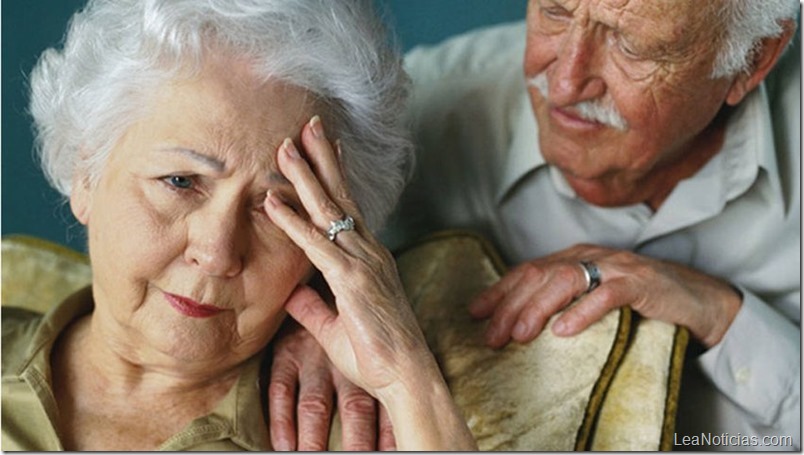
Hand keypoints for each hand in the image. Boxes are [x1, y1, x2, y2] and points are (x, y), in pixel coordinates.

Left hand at [264, 115, 474, 449]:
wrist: (405, 376)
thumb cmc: (377, 355)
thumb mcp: (335, 327)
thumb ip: (314, 307)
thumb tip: (293, 293)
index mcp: (369, 259)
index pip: (349, 208)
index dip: (334, 177)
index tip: (324, 148)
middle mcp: (368, 252)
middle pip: (341, 196)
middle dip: (321, 159)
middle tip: (307, 126)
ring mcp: (362, 263)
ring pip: (329, 210)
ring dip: (304, 177)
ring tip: (285, 146)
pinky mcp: (351, 281)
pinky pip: (316, 245)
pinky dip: (293, 222)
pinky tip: (273, 201)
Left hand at [469, 244, 741, 348]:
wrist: (696, 298)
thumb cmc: (639, 301)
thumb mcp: (592, 296)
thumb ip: (561, 301)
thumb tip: (518, 323)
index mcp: (573, 257)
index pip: (527, 270)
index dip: (499, 291)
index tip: (474, 314)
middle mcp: (589, 256)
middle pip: (539, 275)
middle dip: (510, 306)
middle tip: (493, 336)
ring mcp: (614, 267)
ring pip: (566, 280)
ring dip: (538, 308)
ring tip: (521, 334)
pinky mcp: (640, 283)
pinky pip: (607, 294)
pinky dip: (583, 312)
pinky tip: (564, 331)